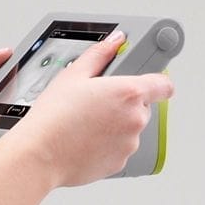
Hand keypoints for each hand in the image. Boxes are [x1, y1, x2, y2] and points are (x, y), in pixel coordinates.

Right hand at [0, 32, 174, 187]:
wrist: (41, 154)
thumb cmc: (54, 116)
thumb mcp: (74, 74)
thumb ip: (100, 53)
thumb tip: (115, 41)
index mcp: (128, 92)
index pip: (163, 85)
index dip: (158, 82)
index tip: (151, 83)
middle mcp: (135, 119)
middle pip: (142, 107)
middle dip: (125, 104)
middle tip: (97, 103)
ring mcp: (129, 143)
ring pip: (130, 129)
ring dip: (116, 126)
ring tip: (86, 124)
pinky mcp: (120, 163)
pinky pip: (119, 149)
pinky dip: (108, 145)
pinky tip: (85, 140)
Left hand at [0, 48, 12, 191]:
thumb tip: (2, 52)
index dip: (10, 73)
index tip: (26, 64)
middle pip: (7, 101)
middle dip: (14, 95)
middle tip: (19, 89)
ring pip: (10, 124)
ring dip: (9, 118)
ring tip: (0, 115)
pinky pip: (4, 144)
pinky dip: (5, 140)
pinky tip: (2, 134)